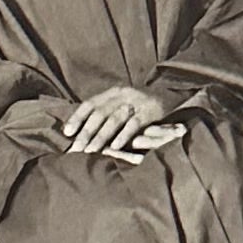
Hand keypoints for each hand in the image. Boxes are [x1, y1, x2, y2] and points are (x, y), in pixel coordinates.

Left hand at [61, 84, 180, 160]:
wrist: (176, 96)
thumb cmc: (145, 107)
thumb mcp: (125, 104)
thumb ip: (108, 112)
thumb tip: (83, 130)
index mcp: (115, 91)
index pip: (90, 103)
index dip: (77, 117)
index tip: (66, 133)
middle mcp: (124, 94)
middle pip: (100, 113)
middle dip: (86, 132)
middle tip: (76, 148)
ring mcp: (137, 102)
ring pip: (114, 119)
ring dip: (101, 136)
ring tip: (91, 151)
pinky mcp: (151, 111)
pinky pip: (134, 124)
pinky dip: (123, 136)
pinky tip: (114, 147)